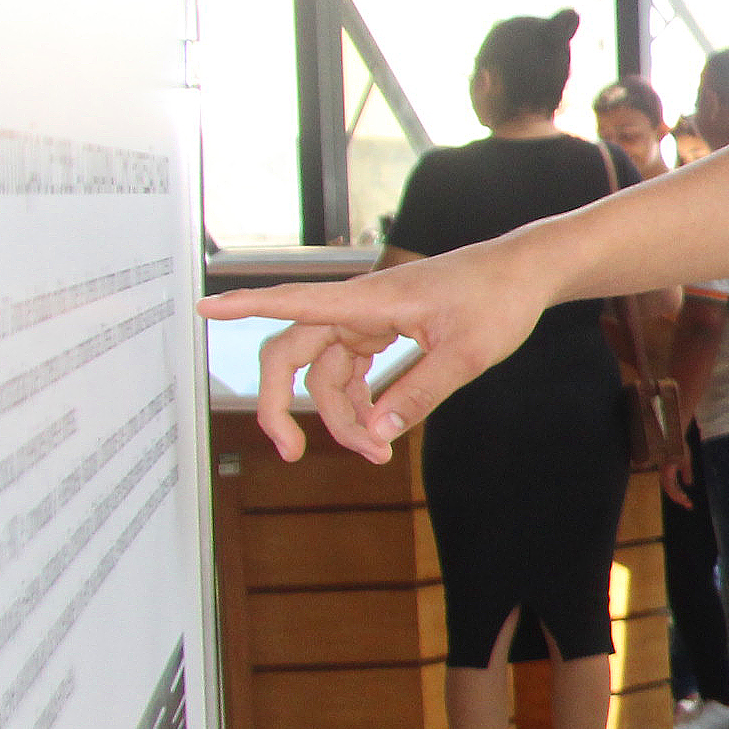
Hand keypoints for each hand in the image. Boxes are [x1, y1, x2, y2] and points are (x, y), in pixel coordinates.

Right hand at [202, 246, 554, 461]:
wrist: (526, 273)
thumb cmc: (499, 300)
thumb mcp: (467, 354)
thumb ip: (419, 394)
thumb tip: (374, 435)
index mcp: (371, 301)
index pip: (294, 302)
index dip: (245, 306)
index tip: (202, 307)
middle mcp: (359, 308)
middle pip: (294, 354)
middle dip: (282, 404)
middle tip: (291, 454)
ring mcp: (369, 319)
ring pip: (326, 372)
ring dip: (339, 415)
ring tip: (377, 455)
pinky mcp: (384, 330)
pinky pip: (351, 370)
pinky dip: (358, 401)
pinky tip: (379, 430)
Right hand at [659, 443, 697, 508]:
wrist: (673, 441)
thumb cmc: (680, 449)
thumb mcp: (685, 460)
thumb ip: (687, 472)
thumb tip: (688, 484)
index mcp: (667, 472)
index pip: (671, 488)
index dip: (678, 496)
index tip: (686, 500)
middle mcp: (664, 475)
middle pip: (670, 491)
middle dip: (679, 499)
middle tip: (690, 506)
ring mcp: (665, 475)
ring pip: (670, 490)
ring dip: (679, 497)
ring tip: (688, 504)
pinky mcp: (668, 475)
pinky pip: (671, 486)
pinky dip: (677, 492)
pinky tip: (684, 496)